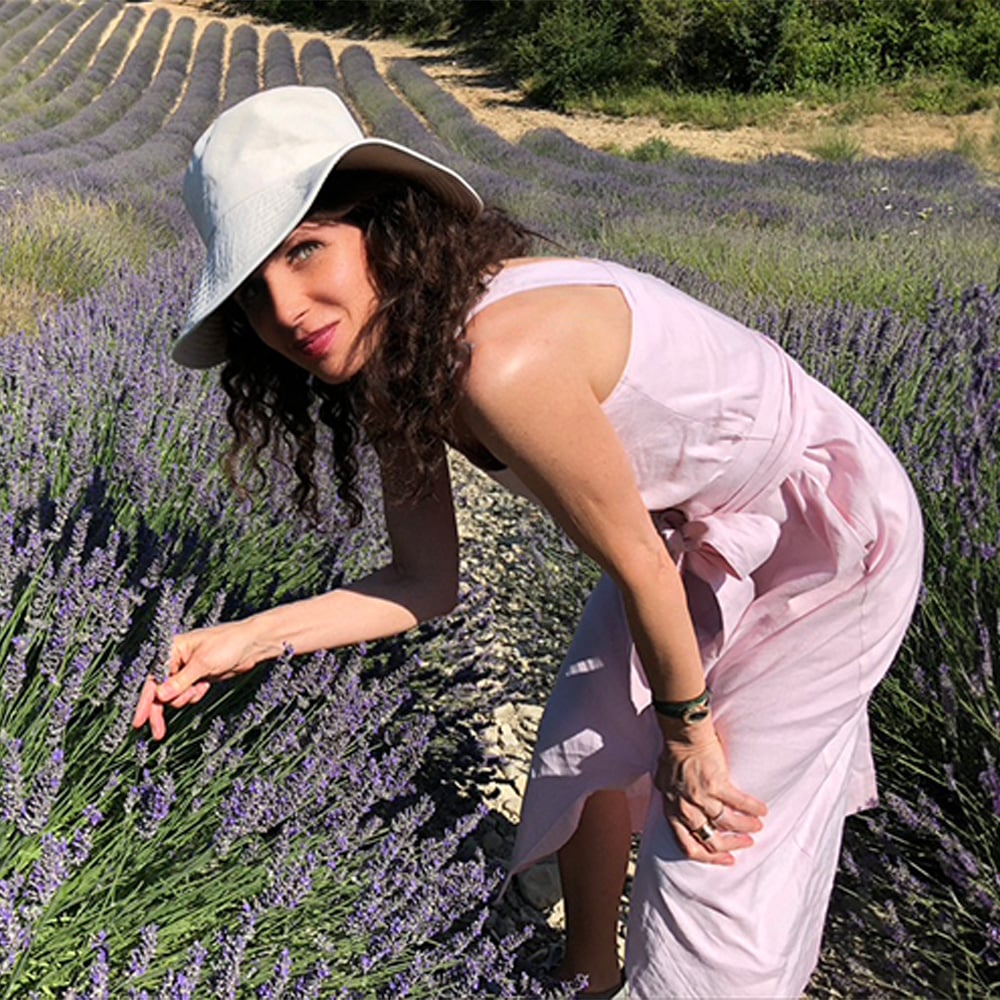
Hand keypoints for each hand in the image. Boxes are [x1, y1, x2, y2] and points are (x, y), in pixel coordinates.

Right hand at [131, 620, 269, 740]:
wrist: (252, 645)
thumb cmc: (229, 643)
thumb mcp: (203, 663)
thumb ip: (180, 681)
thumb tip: (160, 696)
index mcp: (173, 649)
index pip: (152, 679)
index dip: (145, 701)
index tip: (139, 721)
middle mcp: (177, 660)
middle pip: (160, 691)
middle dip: (161, 710)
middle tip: (158, 732)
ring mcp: (188, 670)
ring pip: (175, 695)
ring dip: (184, 699)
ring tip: (199, 689)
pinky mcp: (199, 677)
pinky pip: (189, 694)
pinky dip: (194, 695)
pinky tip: (205, 687)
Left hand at [654, 718, 766, 864]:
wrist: (681, 733)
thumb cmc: (672, 753)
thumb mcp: (664, 783)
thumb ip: (673, 800)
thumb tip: (679, 810)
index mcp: (672, 810)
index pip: (687, 845)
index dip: (708, 857)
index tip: (725, 858)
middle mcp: (685, 808)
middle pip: (711, 839)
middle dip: (731, 845)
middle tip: (746, 844)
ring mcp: (700, 797)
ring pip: (727, 823)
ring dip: (746, 827)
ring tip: (757, 826)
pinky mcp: (716, 784)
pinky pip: (739, 803)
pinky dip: (753, 808)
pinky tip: (762, 810)